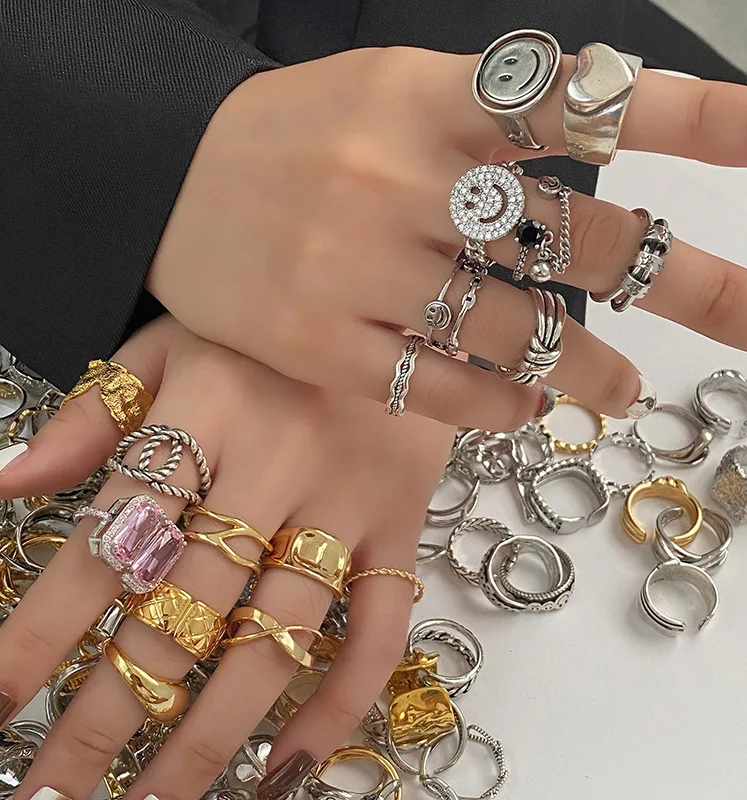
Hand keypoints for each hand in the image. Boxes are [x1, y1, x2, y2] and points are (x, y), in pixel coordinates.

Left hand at [0, 315, 453, 798]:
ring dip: (208, 734)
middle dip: (108, 714)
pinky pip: (380, 627)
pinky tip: (289, 766)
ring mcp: (350, 498)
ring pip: (275, 637)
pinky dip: (341, 702)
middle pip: (183, 609)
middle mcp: (279, 460)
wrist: (403, 299)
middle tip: (51, 794)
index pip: (110, 538)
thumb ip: (97, 413)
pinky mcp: (404, 521)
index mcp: (209, 404)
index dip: (43, 632)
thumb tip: (8, 485)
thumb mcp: (177, 336)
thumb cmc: (273, 322)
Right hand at [145, 45, 746, 430]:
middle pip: (582, 237)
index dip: (700, 116)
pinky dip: (505, 402)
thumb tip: (605, 182)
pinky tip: (529, 404)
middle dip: (696, 283)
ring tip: (629, 390)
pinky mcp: (321, 344)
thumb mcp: (391, 92)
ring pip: (516, 331)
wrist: (165, 184)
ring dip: (594, 368)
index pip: (587, 98)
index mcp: (427, 96)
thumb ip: (491, 128)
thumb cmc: (297, 140)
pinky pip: (443, 390)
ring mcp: (359, 268)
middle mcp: (403, 180)